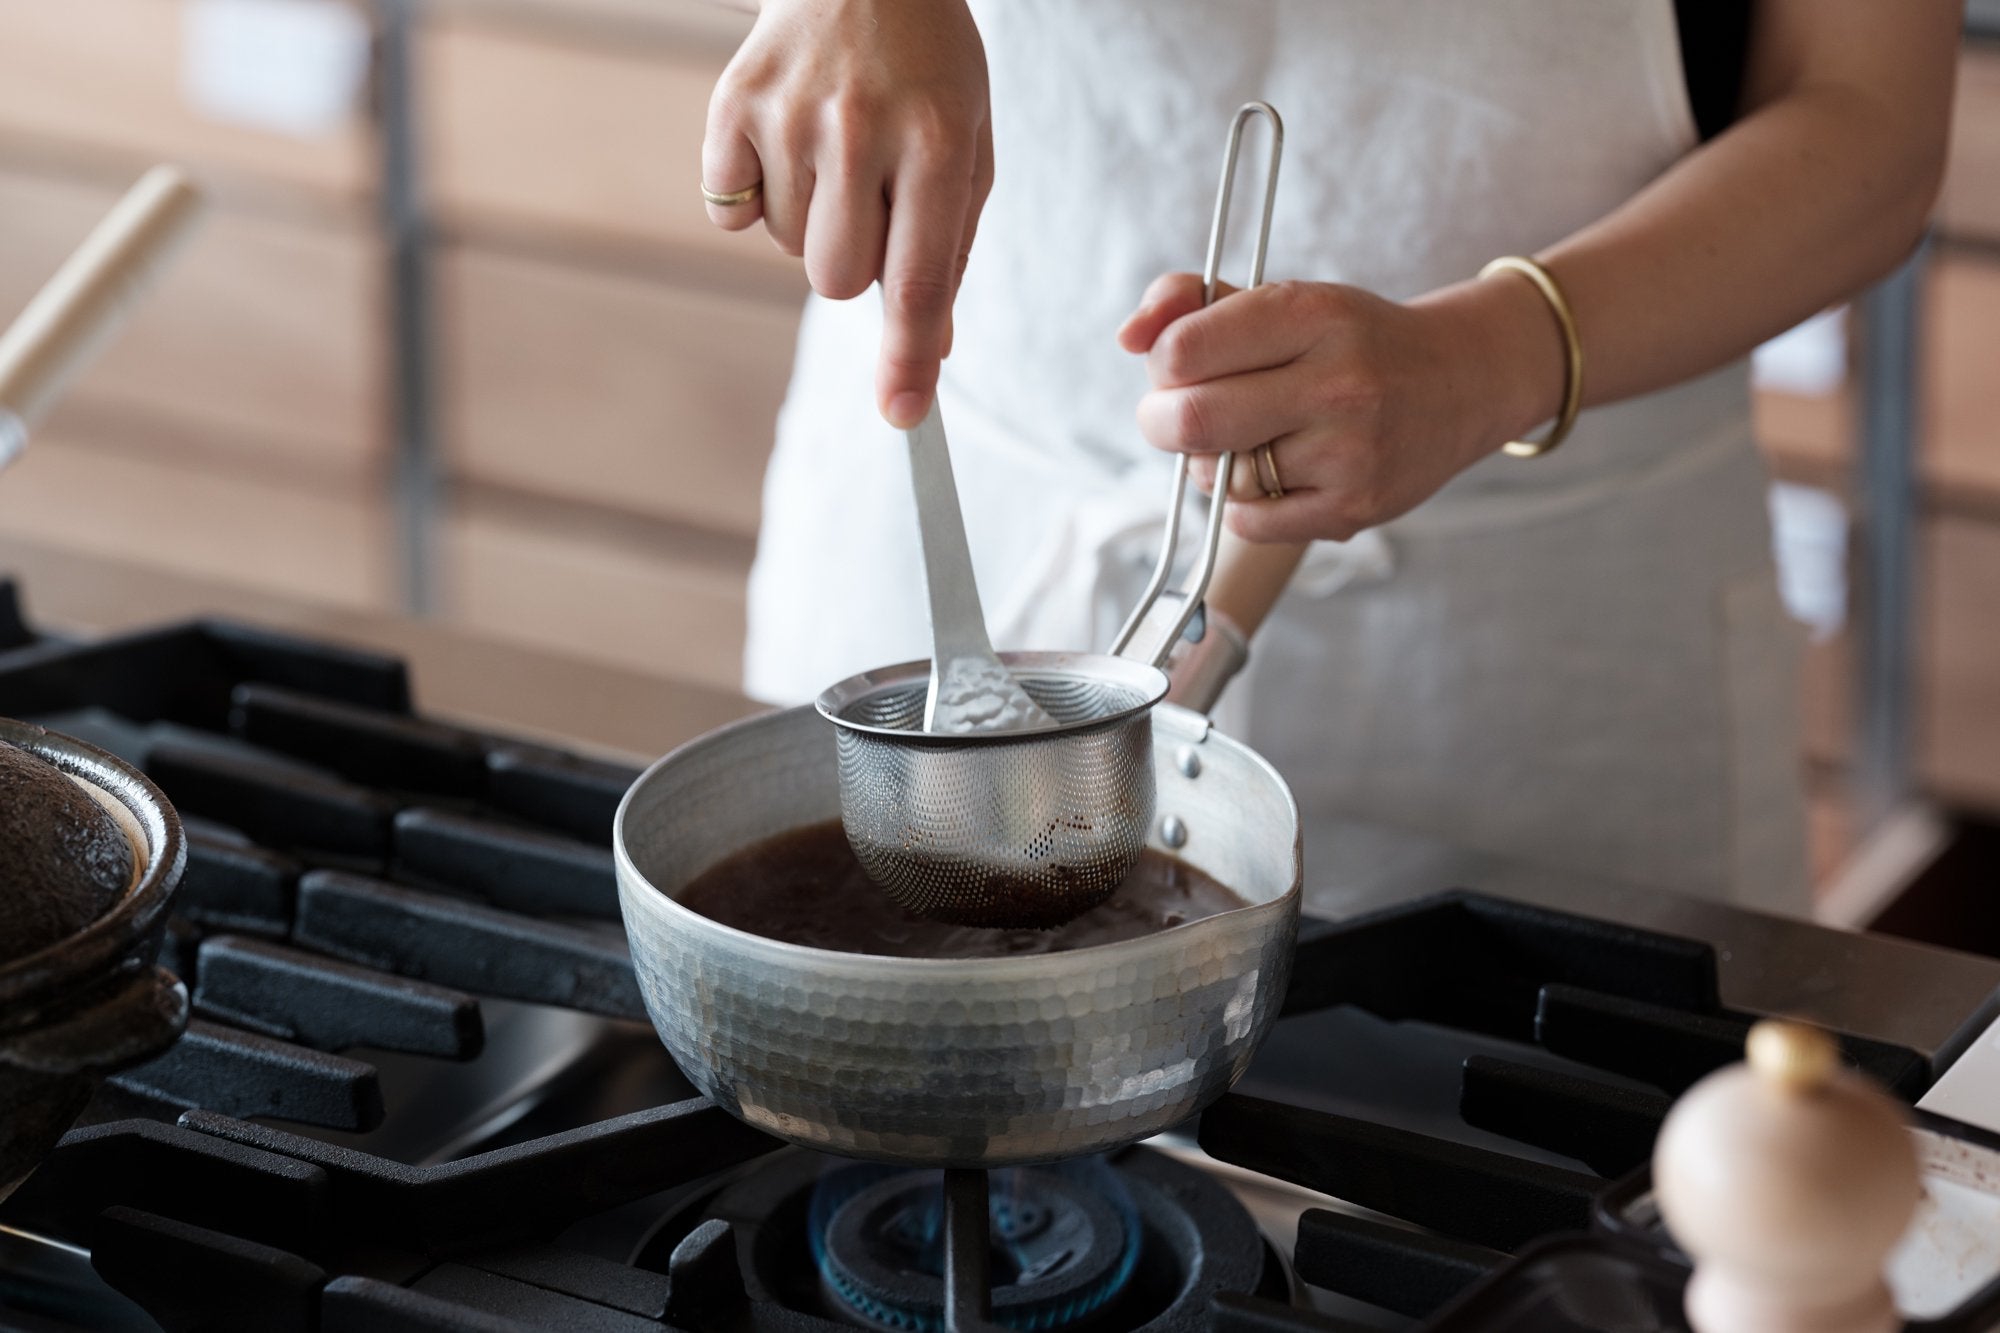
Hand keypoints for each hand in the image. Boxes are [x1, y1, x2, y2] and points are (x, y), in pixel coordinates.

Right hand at [704, 0, 993, 428]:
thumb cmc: (926, 71)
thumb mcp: (966, 146)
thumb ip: (950, 250)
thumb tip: (930, 352)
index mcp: (939, 142)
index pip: (919, 279)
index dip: (908, 357)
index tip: (903, 416)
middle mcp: (863, 128)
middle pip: (839, 280)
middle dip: (855, 267)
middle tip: (872, 204)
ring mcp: (791, 113)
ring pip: (789, 250)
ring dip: (813, 226)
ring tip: (836, 154)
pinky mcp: (734, 102)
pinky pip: (731, 214)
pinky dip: (753, 200)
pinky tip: (787, 146)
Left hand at [1116, 273, 1561, 542]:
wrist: (1462, 381)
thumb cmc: (1350, 340)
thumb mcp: (1282, 299)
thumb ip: (1191, 300)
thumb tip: (1127, 337)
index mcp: (1313, 314)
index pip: (1184, 349)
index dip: (1162, 363)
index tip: (1177, 366)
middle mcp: (1337, 382)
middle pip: (1191, 421)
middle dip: (1161, 420)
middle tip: (1173, 415)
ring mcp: (1350, 452)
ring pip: (1218, 475)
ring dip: (1209, 461)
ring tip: (1244, 439)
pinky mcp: (1353, 509)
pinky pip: (1248, 520)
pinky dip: (1241, 501)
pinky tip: (1272, 473)